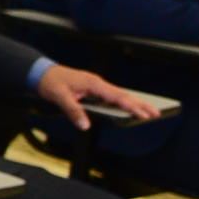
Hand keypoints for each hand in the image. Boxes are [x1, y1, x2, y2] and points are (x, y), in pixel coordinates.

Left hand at [37, 63, 156, 127]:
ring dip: (134, 103)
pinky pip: (112, 97)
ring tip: (150, 112)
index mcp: (93, 84)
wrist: (41, 72)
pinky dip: (124, 103)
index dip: (130, 106)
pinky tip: (130, 109)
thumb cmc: (51, 83)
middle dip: (140, 104)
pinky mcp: (94, 90)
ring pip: (119, 96)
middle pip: (123, 95)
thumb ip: (73, 112)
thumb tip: (85, 126)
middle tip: (156, 114)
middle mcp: (98, 84)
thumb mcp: (59, 97)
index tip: (143, 114)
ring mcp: (97, 86)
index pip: (116, 97)